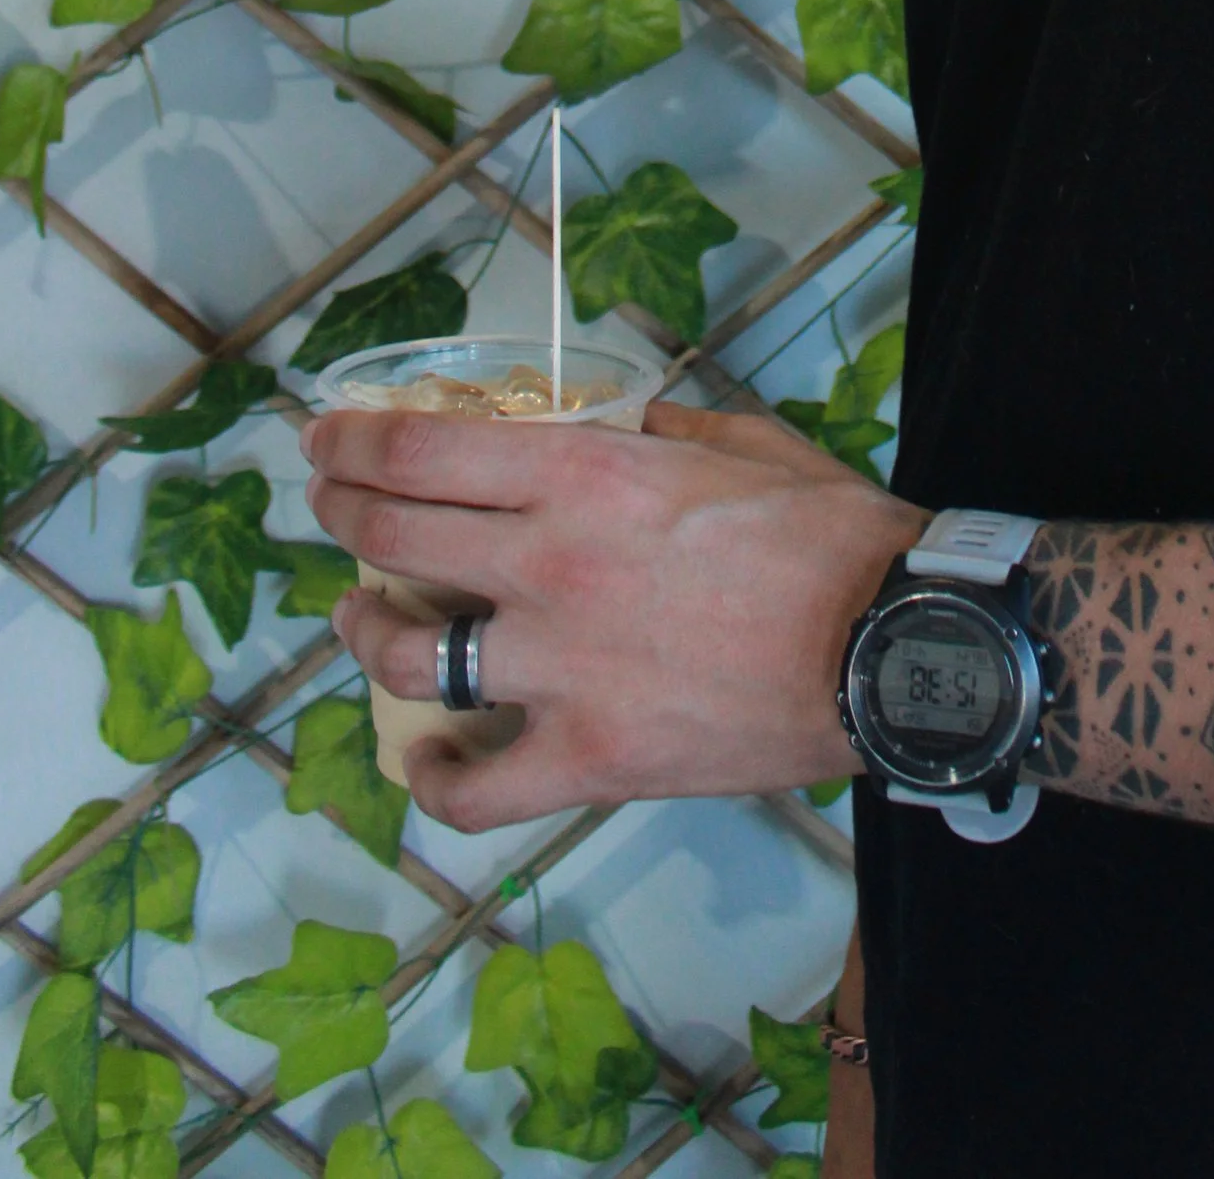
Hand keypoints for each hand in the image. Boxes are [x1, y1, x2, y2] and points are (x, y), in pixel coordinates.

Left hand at [306, 393, 920, 833]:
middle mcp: (548, 564)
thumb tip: (626, 426)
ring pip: (412, 654)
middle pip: (396, 532)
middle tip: (327, 501)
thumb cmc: (827, 534)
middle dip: (342, 509)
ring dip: (366, 630)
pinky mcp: (587, 758)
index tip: (324, 437)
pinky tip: (427, 759)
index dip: (354, 440)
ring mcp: (559, 669)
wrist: (889, 645)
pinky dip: (436, 779)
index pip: (423, 450)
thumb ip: (666, 429)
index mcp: (584, 473)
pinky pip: (476, 789)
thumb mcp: (742, 440)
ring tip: (361, 618)